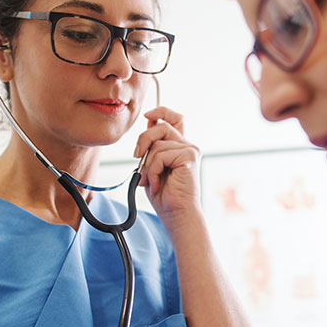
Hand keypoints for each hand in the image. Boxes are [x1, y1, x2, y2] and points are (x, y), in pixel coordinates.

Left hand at [133, 107, 200, 225]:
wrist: (177, 214)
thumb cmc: (165, 195)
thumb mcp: (152, 166)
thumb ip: (152, 146)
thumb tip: (148, 123)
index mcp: (179, 146)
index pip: (174, 118)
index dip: (161, 111)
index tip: (148, 116)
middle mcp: (187, 146)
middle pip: (161, 125)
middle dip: (143, 139)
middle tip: (136, 156)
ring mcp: (190, 150)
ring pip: (157, 143)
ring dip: (148, 165)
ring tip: (151, 181)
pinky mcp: (189, 157)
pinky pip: (161, 155)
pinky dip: (153, 171)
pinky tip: (158, 184)